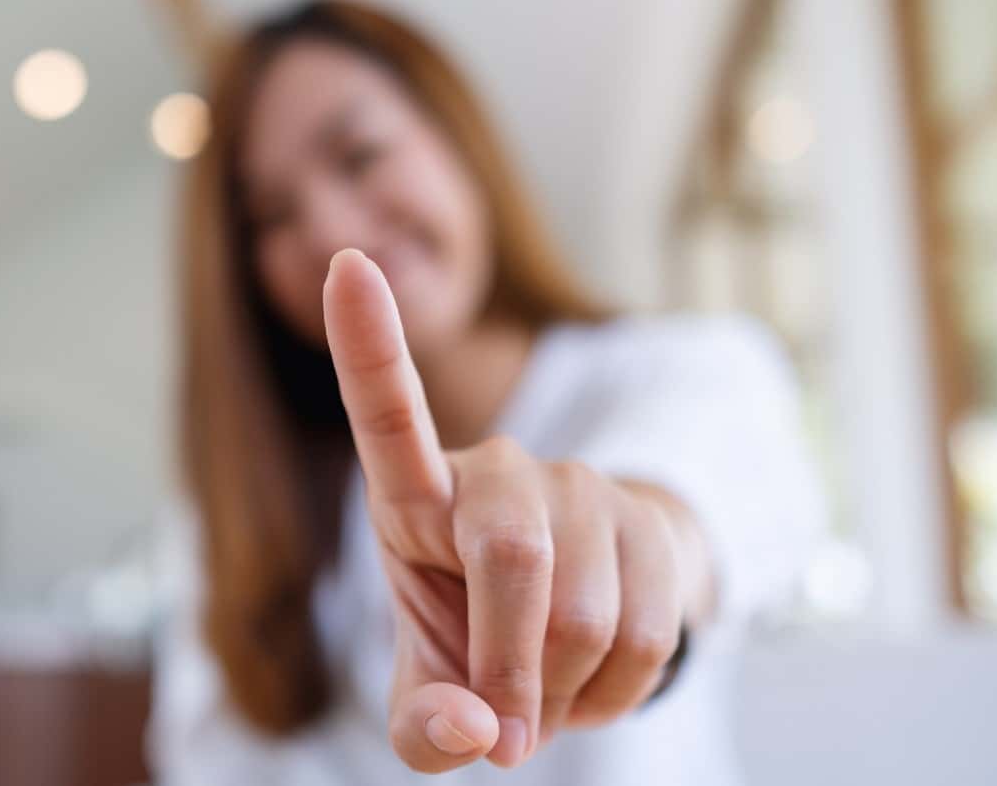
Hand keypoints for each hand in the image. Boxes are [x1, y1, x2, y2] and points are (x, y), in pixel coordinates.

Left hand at [322, 248, 709, 771]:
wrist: (572, 636)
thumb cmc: (472, 643)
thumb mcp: (428, 693)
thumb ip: (424, 728)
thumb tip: (476, 729)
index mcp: (417, 495)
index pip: (390, 415)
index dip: (370, 344)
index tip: (345, 261)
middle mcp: (501, 470)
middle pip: (513, 560)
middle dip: (512, 672)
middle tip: (505, 735)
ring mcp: (581, 487)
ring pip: (588, 614)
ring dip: (566, 694)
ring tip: (546, 694)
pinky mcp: (651, 523)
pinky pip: (649, 634)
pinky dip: (617, 696)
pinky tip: (593, 683)